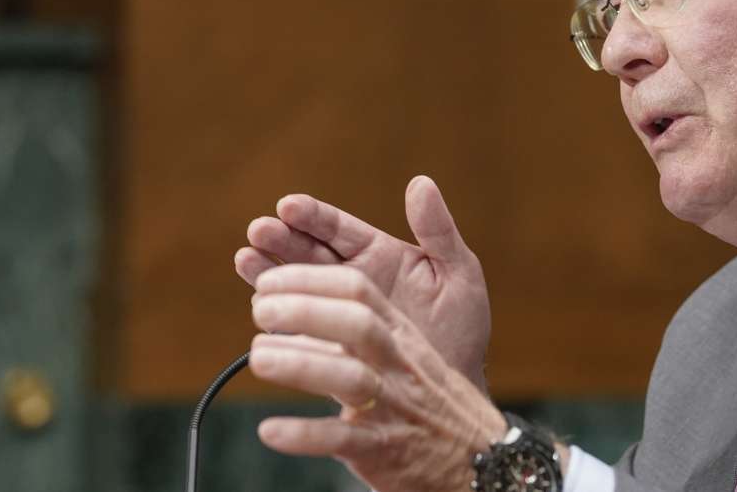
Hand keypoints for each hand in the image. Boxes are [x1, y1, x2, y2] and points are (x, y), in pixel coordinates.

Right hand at [235, 176, 491, 389]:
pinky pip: (294, 326)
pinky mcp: (326, 344)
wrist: (456, 385)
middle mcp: (351, 277)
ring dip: (267, 270)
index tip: (288, 205)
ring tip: (246, 259)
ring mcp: (335, 310)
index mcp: (380, 253)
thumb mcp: (459, 275)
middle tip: (259, 230)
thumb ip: (439, 231)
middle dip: (282, 238)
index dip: (312, 216)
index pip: (338, 228)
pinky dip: (273, 313)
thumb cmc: (461, 329)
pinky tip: (257, 304)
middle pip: (307, 251)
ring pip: (293, 283)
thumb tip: (421, 182)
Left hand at [249, 264, 506, 491]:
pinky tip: (271, 429)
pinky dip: (305, 433)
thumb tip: (294, 306)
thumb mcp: (406, 349)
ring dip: (301, 364)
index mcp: (400, 333)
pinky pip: (343, 439)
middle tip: (260, 310)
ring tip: (258, 358)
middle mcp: (397, 363)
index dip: (310, 279)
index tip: (268, 281)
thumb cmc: (429, 399)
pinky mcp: (384, 450)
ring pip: (350, 377)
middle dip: (306, 310)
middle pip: (357, 323)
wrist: (478, 457)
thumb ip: (359, 324)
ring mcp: (393, 405)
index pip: (358, 290)